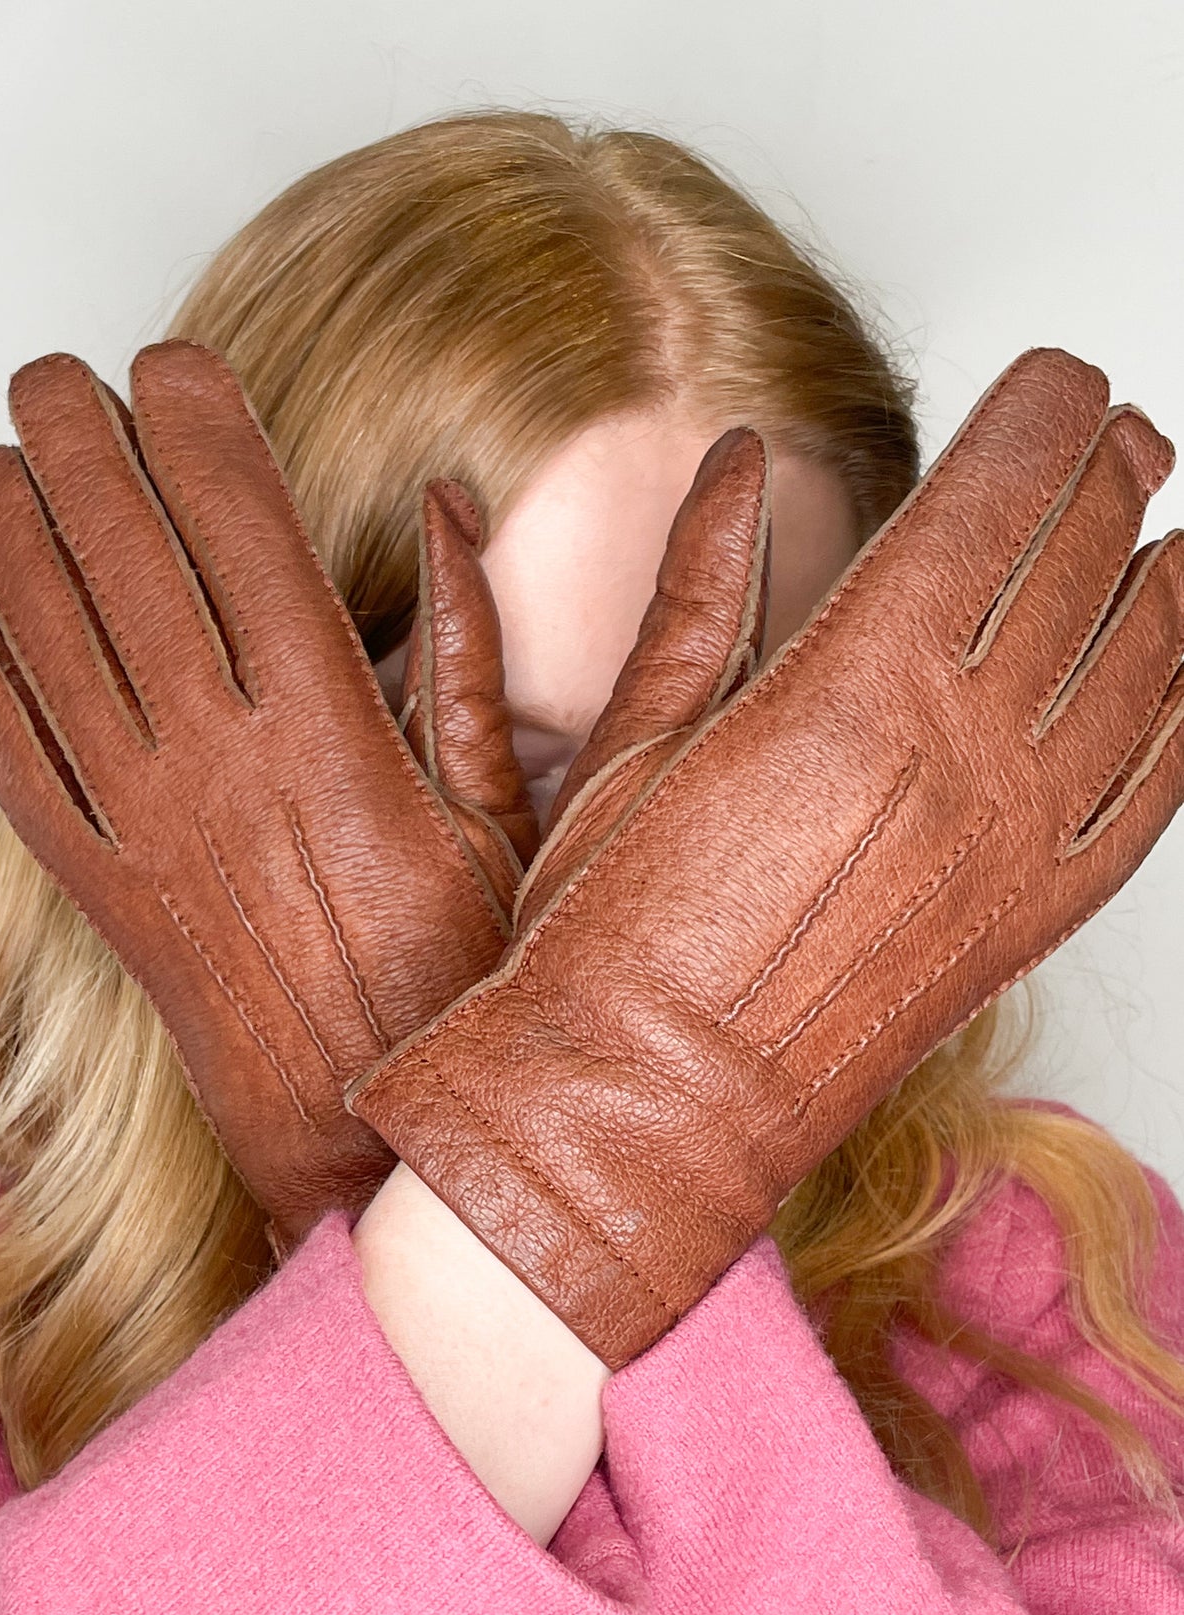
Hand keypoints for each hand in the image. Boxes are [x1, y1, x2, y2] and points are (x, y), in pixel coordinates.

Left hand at [0, 341, 539, 1250]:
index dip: (200, 431)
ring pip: (49, 651)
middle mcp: (222, 768)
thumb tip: (451, 512)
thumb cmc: (449, 978)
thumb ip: (471, 657)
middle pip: (125, 564)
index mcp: (332, 735)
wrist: (360, 1134)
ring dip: (10, 542)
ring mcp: (149, 832)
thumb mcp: (497, 812)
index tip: (175, 364)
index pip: (246, 533)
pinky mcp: (104, 894)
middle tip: (50, 376)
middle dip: (78, 447)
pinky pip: (16, 772)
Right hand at [345, 348, 1183, 1368]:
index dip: (1044, 417)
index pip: (996, 497)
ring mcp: (1011, 841)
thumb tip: (734, 467)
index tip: (1059, 375)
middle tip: (1123, 434)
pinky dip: (1183, 717)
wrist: (645, 1114)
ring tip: (1172, 534)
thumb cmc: (612, 941)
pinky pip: (1148, 793)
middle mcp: (960, 750)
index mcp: (853, 681)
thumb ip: (705, 591)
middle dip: (1112, 476)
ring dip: (1168, 580)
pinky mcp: (1026, 921)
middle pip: (1083, 564)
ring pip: (1143, 668)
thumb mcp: (639, 740)